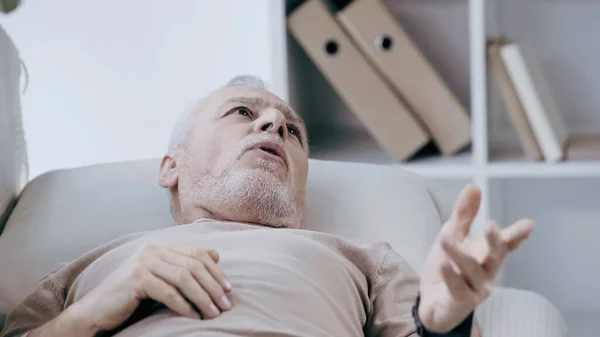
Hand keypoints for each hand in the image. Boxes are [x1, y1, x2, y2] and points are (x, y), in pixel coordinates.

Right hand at [73, 242, 232, 331]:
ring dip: (203, 298)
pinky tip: (194, 317)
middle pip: (194, 265)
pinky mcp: (136, 278)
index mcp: (160, 245)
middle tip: (226, 305)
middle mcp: (152, 248)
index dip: (216, 271)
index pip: (198, 253)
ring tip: (214, 313)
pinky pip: (169, 293)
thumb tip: (217, 255)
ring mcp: (143, 262)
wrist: (97, 310)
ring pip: (184, 278)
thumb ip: (185, 264)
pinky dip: (184, 306)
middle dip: (213, 286)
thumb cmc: (132, 295)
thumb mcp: (162, 277)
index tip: (229, 290)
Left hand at [418, 184, 533, 332]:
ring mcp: (475, 289)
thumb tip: (474, 186)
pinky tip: (443, 264)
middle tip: (492, 225)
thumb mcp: (453, 236)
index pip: (505, 243)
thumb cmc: (449, 267)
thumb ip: (463, 215)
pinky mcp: (460, 302)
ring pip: (472, 271)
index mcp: (488, 255)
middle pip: (495, 257)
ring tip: (446, 237)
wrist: (434, 303)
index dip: (517, 235)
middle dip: (495, 242)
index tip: (528, 225)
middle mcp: (487, 273)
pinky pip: (457, 289)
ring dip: (459, 255)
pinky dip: (450, 277)